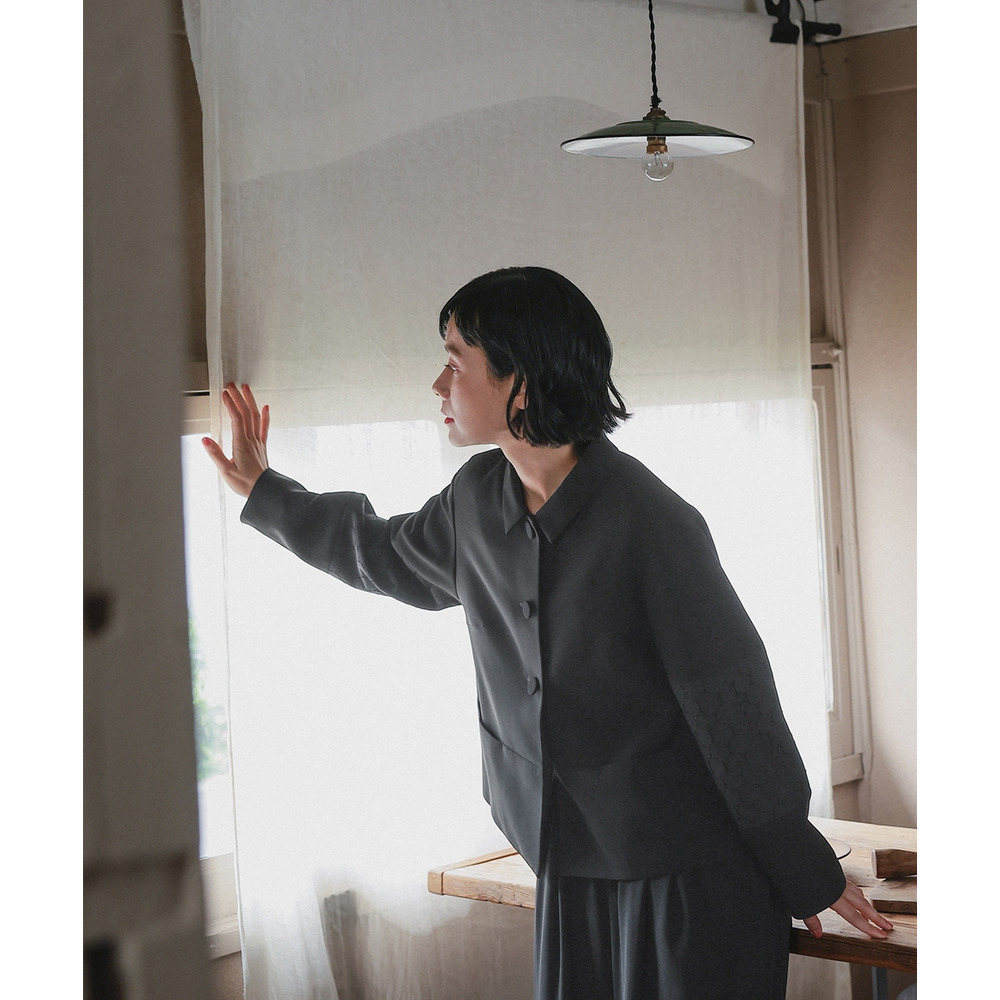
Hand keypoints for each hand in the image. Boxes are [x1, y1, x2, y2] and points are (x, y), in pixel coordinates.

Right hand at [202, 382, 269, 497]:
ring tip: (246, 389)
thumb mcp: (226, 471)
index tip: (225, 393)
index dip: (231, 405)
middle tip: (232, 385)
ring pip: (255, 417)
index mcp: (241, 444)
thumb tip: (205, 440)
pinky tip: (266, 407)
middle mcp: (251, 440)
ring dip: (250, 401)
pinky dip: (265, 416)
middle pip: (246, 413)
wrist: (264, 490)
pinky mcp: (261, 446)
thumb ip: (215, 454)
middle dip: (239, 398)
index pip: (237, 419)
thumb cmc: (245, 483)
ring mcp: (258, 442)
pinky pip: (264, 428)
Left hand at [803, 879, 893, 938]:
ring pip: (857, 894)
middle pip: (863, 905)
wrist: (793, 852)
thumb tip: (818, 934)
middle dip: (876, 917)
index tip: (882, 935)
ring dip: (866, 905)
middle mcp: (839, 887)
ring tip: (872, 916)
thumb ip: (810, 919)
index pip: (855, 917)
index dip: (869, 928)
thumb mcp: (799, 902)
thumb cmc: (795, 876)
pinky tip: (856, 896)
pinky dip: (857, 894)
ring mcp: (838, 878)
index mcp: (833, 896)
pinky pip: (850, 885)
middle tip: (888, 927)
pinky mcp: (834, 871)